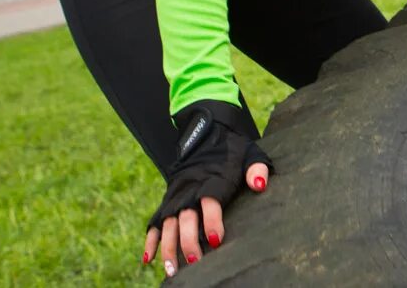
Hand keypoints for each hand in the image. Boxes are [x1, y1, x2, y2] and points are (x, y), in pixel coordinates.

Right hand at [142, 100, 272, 275]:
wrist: (207, 137)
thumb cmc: (233, 151)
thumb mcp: (250, 154)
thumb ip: (257, 169)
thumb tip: (259, 185)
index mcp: (212, 179)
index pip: (210, 201)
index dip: (212, 220)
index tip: (216, 239)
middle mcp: (190, 189)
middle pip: (186, 217)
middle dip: (189, 240)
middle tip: (195, 261)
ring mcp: (176, 197)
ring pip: (168, 224)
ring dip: (168, 247)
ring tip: (171, 269)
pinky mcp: (168, 201)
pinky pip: (154, 221)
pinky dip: (150, 240)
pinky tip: (147, 258)